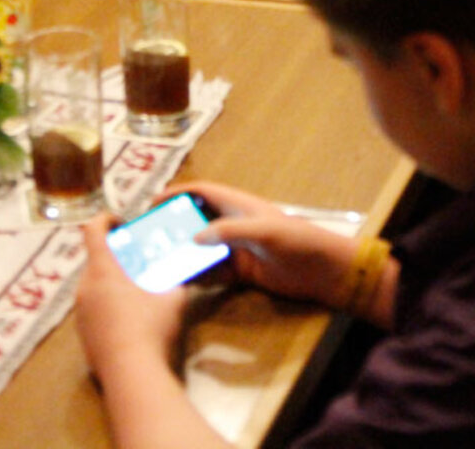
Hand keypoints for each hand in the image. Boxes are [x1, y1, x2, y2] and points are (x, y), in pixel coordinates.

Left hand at [76, 213, 188, 379]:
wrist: (132, 374)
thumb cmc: (152, 327)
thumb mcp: (173, 297)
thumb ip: (174, 279)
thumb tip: (181, 271)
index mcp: (103, 270)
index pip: (93, 230)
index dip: (105, 219)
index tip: (120, 221)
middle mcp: (84, 288)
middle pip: (94, 260)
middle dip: (114, 256)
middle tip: (137, 261)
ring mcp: (80, 314)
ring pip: (92, 287)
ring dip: (110, 283)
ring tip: (134, 292)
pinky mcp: (82, 336)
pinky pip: (92, 310)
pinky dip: (106, 306)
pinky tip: (128, 321)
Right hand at [170, 182, 356, 308]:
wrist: (325, 271)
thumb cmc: (298, 242)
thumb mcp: (265, 232)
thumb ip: (229, 232)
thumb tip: (193, 238)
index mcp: (240, 206)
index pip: (203, 192)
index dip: (178, 193)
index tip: (153, 202)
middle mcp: (235, 224)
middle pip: (198, 219)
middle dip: (175, 225)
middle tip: (148, 237)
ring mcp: (238, 248)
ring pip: (203, 247)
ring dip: (184, 252)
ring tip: (158, 261)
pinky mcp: (243, 271)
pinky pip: (214, 271)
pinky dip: (198, 274)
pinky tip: (181, 282)